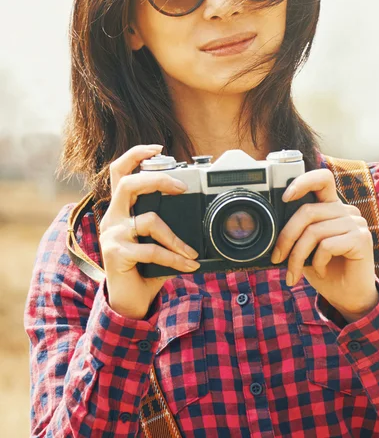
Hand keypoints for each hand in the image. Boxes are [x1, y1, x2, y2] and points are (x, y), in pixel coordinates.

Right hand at [99, 144, 200, 319]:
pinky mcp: (116, 254)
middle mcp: (113, 218)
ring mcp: (112, 236)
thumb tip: (198, 207)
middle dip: (158, 180)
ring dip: (176, 238)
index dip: (135, 155)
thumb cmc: (146, 265)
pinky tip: (187, 266)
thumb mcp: (156, 238)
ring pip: (148, 220)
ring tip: (190, 252)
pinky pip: (152, 250)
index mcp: (121, 209)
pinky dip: (175, 258)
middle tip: (181, 188)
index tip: (158, 147)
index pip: (119, 172)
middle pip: (128, 184)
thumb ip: (167, 220)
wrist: (130, 299)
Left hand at [271, 169, 378, 319]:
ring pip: (314, 231)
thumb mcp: (306, 249)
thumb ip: (297, 233)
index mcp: (332, 207)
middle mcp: (346, 210)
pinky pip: (327, 245)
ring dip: (297, 256)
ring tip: (294, 273)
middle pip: (308, 211)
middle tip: (277, 258)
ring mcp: (356, 223)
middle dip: (286, 237)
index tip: (284, 197)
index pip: (322, 179)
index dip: (303, 182)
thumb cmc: (326, 271)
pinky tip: (320, 271)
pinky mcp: (362, 239)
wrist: (349, 296)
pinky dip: (317, 262)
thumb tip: (270, 229)